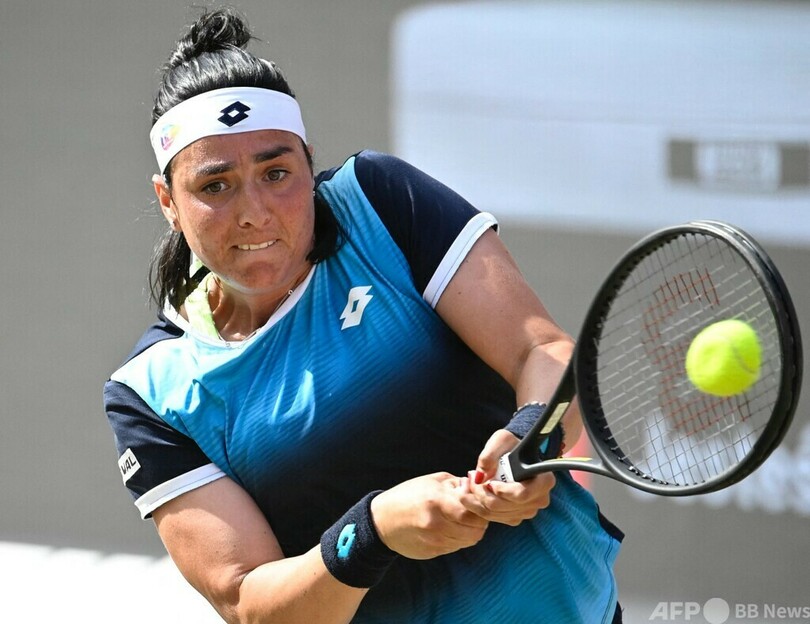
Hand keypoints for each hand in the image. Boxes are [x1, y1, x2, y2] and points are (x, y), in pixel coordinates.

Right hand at [370, 472, 488, 559]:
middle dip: (480, 520)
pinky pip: (457, 546)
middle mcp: (437, 523)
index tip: (479, 500)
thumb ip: (456, 484)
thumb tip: (477, 486)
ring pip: (469, 540)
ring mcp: (435, 541)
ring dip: (471, 530)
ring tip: (462, 519)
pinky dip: (459, 538)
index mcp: (436, 500)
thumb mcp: (431, 481)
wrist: (381, 521)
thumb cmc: (406, 495)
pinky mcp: (433, 552)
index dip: (481, 506)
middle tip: (475, 512)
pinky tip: (450, 528)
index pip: (474, 510)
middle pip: (476, 528)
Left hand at [460, 430, 555, 525]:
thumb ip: (489, 455)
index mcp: (544, 481)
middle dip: (481, 493)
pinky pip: (491, 517)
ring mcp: (527, 511)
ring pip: (494, 514)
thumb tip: (479, 476)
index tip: (489, 481)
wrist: (513, 454)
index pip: (521, 495)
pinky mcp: (515, 516)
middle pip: (504, 506)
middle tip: (469, 477)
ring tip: (467, 482)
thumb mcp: (501, 440)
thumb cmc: (511, 445)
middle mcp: (539, 499)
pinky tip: (472, 491)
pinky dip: (477, 506)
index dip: (502, 491)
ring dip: (475, 500)